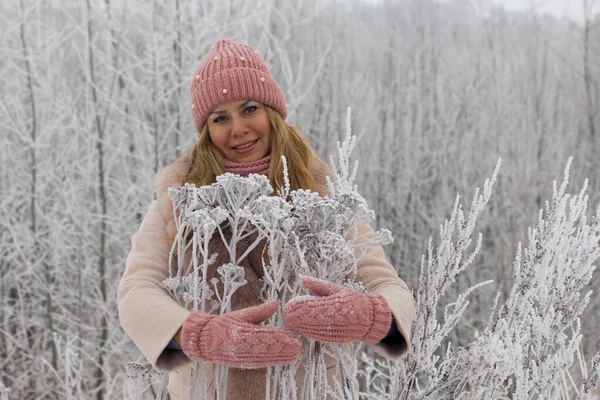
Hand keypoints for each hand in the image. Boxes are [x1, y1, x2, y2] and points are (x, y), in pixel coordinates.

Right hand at [181, 301, 300, 367]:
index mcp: (240, 331)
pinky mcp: (240, 362)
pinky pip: (256, 362)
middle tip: (298, 346)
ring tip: (294, 355)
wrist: (204, 340)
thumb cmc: (224, 324)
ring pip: (263, 357)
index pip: (262, 335)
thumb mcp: (240, 314)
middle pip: (265, 348)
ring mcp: (240, 356)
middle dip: (282, 348)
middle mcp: (240, 346)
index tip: (291, 336)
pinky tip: (281, 360)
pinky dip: (269, 361)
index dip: (278, 337)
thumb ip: (259, 311)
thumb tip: (276, 304)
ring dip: (279, 357)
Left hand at [282, 277, 390, 343]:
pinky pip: (320, 336)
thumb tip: (303, 279)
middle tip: (285, 316)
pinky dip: (309, 334)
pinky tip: (300, 331)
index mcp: (338, 302)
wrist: (370, 319)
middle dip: (298, 318)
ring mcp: (337, 329)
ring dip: (301, 327)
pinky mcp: (336, 338)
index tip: (289, 306)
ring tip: (289, 324)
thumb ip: (319, 285)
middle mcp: (337, 317)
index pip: (316, 305)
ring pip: (315, 329)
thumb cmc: (353, 300)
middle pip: (314, 319)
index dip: (302, 307)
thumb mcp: (337, 289)